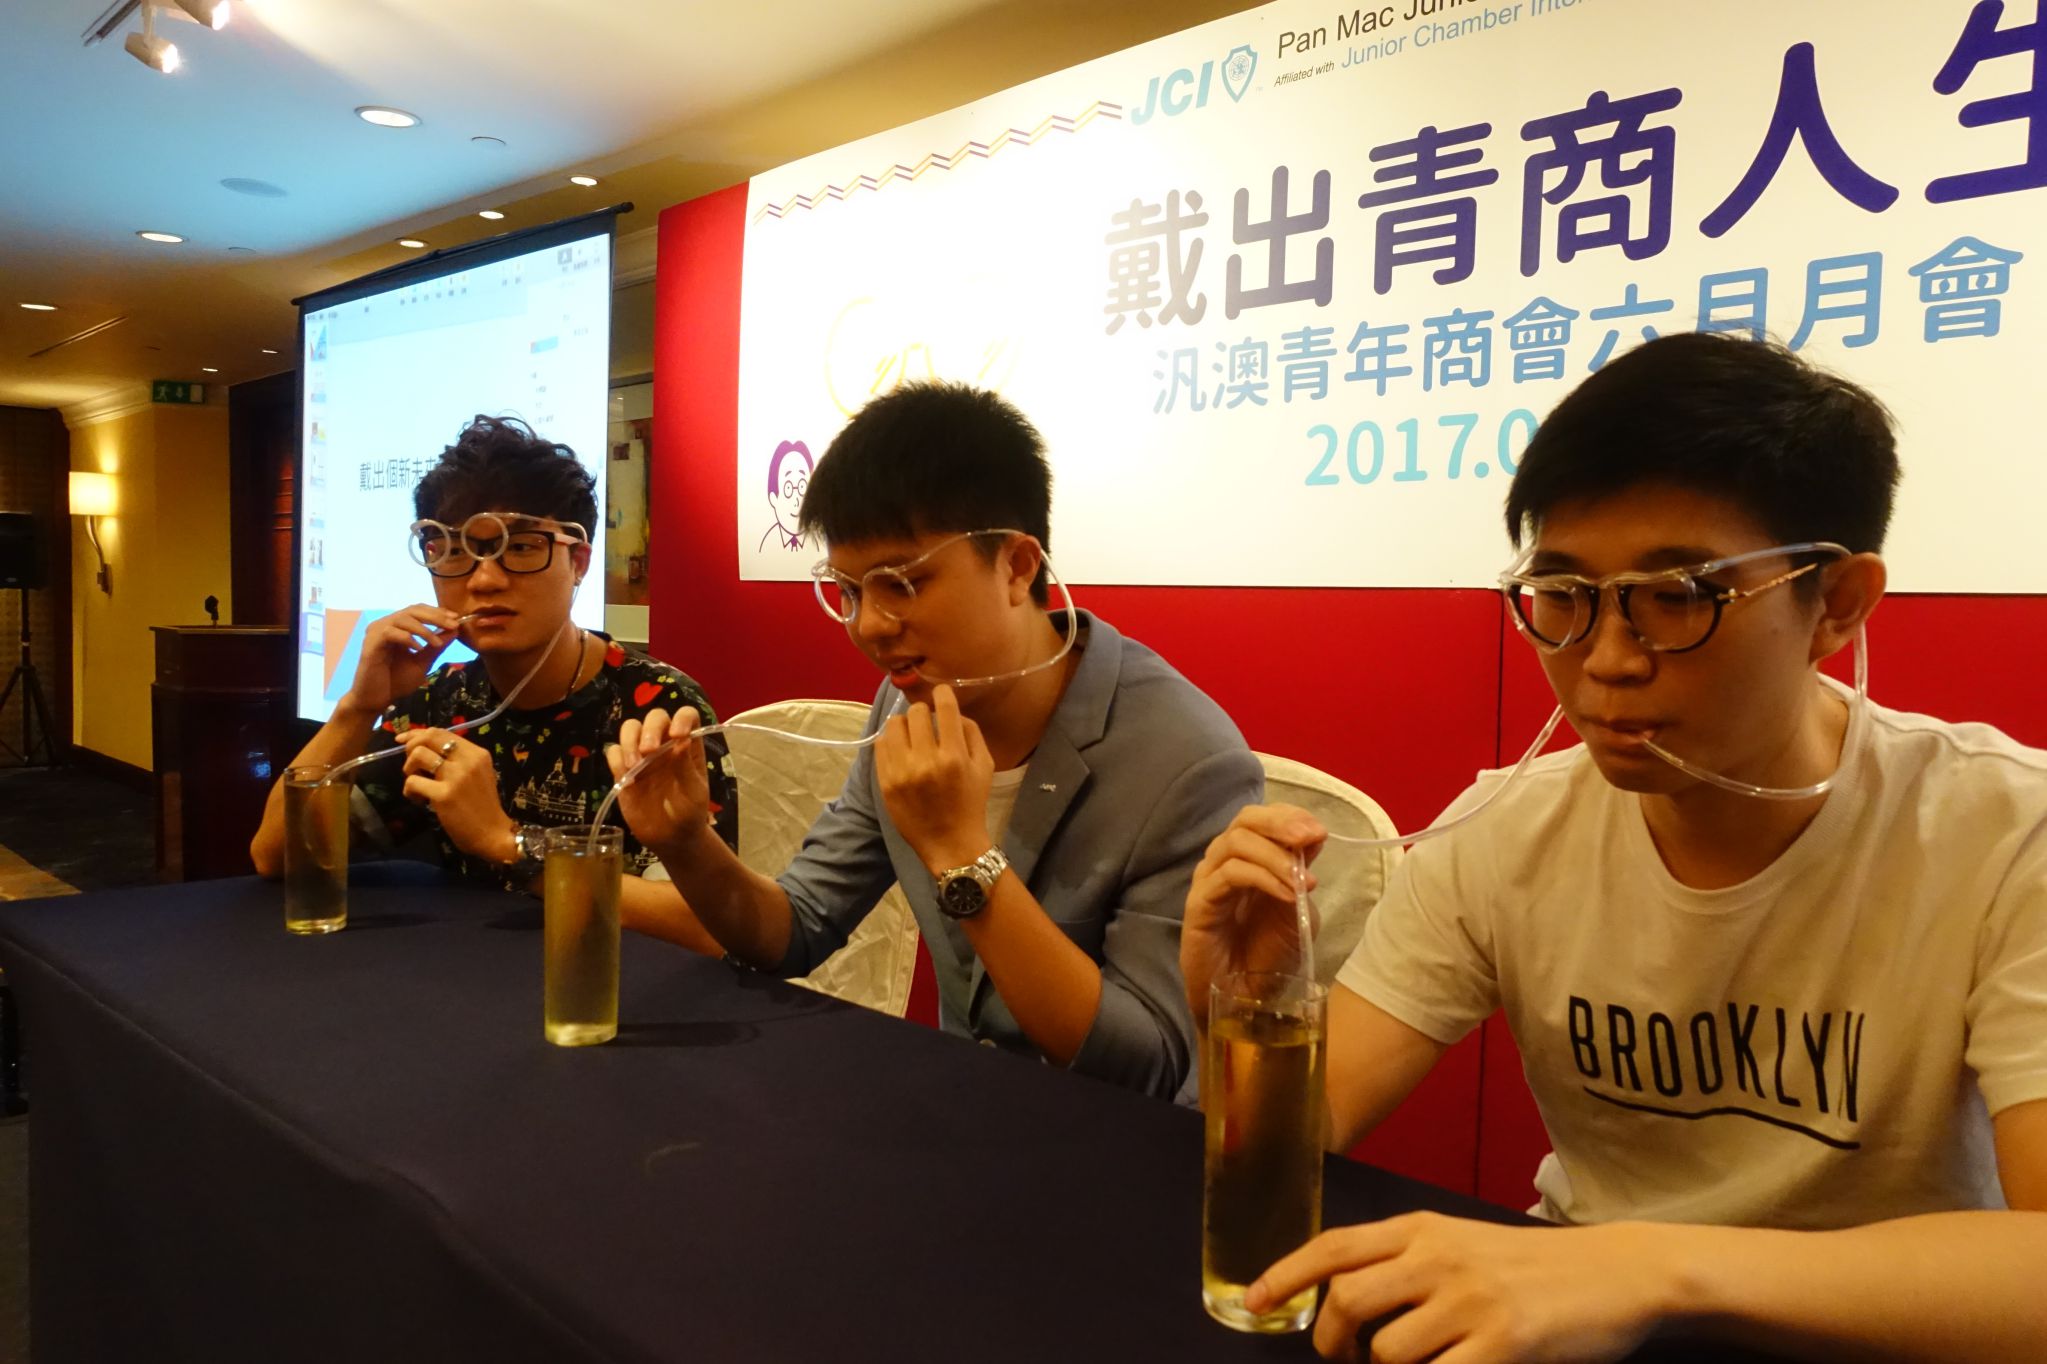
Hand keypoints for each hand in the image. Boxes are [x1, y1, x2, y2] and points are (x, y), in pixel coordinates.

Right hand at [345, 605, 463, 716]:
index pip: (418, 611)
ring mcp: (376, 632)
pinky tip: (418, 648)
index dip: (437, 612)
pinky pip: (390, 632)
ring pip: (402, 618)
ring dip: (423, 629)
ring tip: (437, 643)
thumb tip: (455, 630)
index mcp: (398, 627)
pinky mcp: (370, 643)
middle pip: (412, 610)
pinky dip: (407, 638)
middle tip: (453, 624)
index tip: (456, 618)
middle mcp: (386, 625)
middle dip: (435, 617)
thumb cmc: (396, 682)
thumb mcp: (423, 662)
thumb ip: (437, 646)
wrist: (376, 700)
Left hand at [399, 728, 514, 863]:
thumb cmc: (483, 805)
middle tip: (410, 764)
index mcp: (477, 753)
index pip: (441, 732)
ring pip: (418, 755)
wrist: (493, 833)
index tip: (403, 740)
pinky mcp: (444, 795)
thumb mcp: (478, 774)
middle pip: (429, 737)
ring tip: (415, 782)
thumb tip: (426, 748)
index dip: (418, 733)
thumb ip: (459, 760)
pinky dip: (409, 790)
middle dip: (410, 747)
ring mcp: (456, 777)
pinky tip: (418, 799)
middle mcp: (468, 760)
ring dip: (408, 768)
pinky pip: (413, 782)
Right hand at [607, 707, 711, 848]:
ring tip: (634, 766)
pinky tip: (627, 779)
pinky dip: (617, 760)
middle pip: (654, 717)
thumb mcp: (694, 793)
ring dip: (629, 741)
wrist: (670, 838)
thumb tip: (682, 740)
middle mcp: (664, 744)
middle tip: (648, 751)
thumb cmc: (689, 813)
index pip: (686, 716)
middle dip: (650, 729)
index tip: (677, 735)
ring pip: (630, 729)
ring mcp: (642, 755)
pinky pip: (613, 752)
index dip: (681, 718)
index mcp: (688, 745)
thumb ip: (687, 768)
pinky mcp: (623, 769)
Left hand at [874, 685, 993, 870]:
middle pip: (916, 712)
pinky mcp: (885, 782)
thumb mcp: (985, 767)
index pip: (944, 708)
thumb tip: (953, 711)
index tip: (941, 693)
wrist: (949, 842)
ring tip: (912, 735)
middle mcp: (925, 761)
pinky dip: (891, 741)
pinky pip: (881, 745)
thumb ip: (971, 733)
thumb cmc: (971, 803)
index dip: (942, 693)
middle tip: (928, 723)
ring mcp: (901, 772)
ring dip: (905, 725)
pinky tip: (901, 749)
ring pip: (894, 725)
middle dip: (924, 713)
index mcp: (953, 756)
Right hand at [1183, 803, 1324, 1017]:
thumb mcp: (1298, 909)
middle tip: (1308, 838)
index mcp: (1250, 859)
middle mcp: (1225, 862)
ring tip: (1303, 882)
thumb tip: (1314, 836)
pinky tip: (1287, 894)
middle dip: (1280, 824)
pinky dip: (1263, 878)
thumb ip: (1300, 873)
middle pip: (1245, 820)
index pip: (1262, 819)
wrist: (1245, 998)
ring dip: (1276, 856)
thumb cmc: (1268, 956)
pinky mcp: (1199, 901)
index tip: (1319, 832)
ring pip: (1236, 842)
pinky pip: (1229, 874)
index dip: (1290, 817)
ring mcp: (1209, 879)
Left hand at [1249, 1213, 1675, 1362]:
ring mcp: (1470, 1300)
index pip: (1334, 1247)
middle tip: (1345, 1360)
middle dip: (1331, 1342)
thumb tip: (1340, 1299)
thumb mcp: (1460, 1243)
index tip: (1252, 1301)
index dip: (1285, 1275)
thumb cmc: (1530, 1266)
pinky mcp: (1504, 1341)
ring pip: (1387, 1350)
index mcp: (1421, 1229)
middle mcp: (1438, 1258)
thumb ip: (1405, 1262)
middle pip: (1346, 1301)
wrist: (1615, 1272)